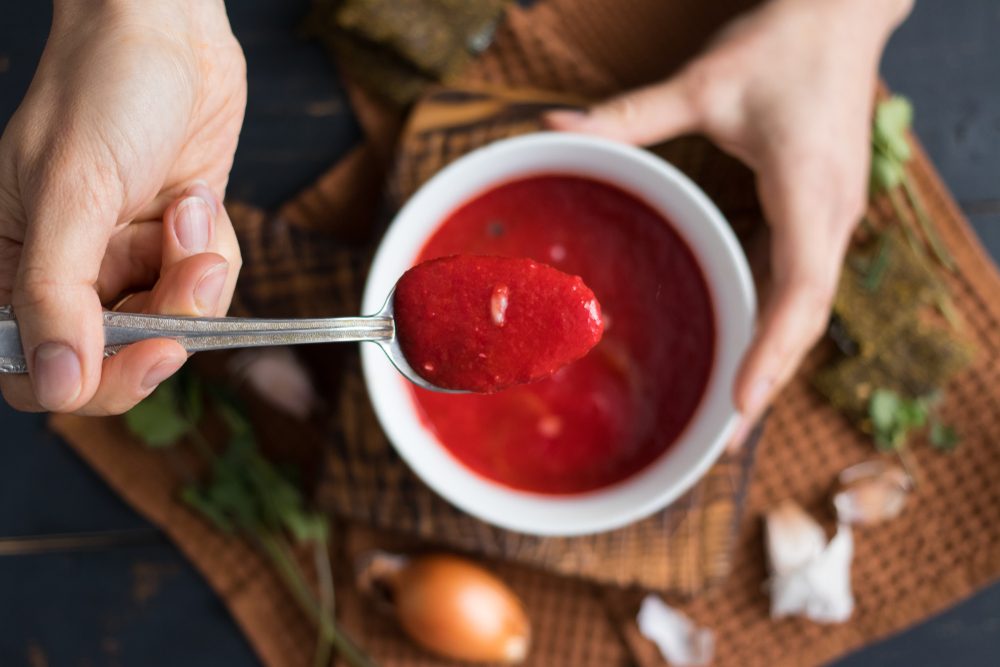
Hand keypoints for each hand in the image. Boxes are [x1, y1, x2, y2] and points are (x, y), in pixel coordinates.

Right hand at [0, 0, 245, 413]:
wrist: (169, 31)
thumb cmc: (104, 88)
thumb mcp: (71, 192)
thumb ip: (57, 294)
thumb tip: (57, 382)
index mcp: (17, 264)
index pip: (41, 368)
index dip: (97, 380)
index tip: (151, 354)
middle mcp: (72, 270)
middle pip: (120, 354)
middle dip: (168, 319)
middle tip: (189, 275)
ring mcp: (126, 257)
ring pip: (173, 321)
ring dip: (196, 275)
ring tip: (190, 213)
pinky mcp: (174, 242)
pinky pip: (206, 284)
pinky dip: (215, 251)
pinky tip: (198, 200)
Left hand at [545, 0, 911, 445]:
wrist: (845, 15)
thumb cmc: (787, 45)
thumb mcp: (706, 82)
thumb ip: (632, 114)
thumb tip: (555, 129)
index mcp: (811, 193)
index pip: (801, 292)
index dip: (774, 354)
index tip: (741, 404)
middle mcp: (832, 216)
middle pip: (808, 317)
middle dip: (772, 377)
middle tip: (727, 437)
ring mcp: (834, 217)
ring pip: (809, 305)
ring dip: (776, 357)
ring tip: (736, 410)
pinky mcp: (823, 211)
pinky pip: (805, 281)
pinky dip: (778, 322)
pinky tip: (748, 344)